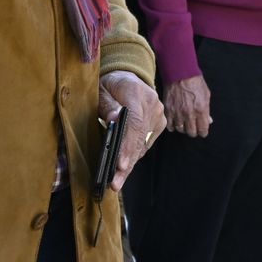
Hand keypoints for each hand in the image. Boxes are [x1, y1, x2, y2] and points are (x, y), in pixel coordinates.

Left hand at [98, 70, 165, 191]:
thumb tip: (114, 120)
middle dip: (126, 162)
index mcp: (135, 92)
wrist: (129, 78)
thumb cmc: (110, 85)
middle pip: (139, 138)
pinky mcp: (160, 123)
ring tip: (116, 182)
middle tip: (114, 183)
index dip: (127, 145)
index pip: (134, 122)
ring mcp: (158, 114)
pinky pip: (146, 143)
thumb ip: (107, 105)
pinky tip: (124, 170)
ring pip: (143, 144)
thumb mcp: (101, 90)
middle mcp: (152, 104)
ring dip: (130, 163)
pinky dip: (134, 156)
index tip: (121, 164)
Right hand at [163, 74, 212, 138]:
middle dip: (194, 131)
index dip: (203, 131)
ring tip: (184, 123)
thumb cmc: (195, 82)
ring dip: (183, 128)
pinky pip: (170, 126)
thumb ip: (207, 110)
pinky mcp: (168, 111)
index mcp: (201, 110)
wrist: (180, 73)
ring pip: (180, 130)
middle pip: (191, 133)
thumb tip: (208, 121)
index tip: (202, 130)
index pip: (203, 130)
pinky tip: (175, 122)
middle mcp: (189, 114)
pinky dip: (173, 126)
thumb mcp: (206, 95)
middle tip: (193, 126)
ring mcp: (177, 113)